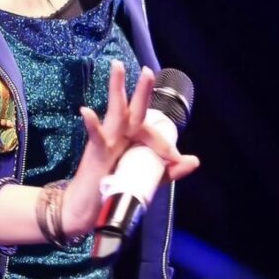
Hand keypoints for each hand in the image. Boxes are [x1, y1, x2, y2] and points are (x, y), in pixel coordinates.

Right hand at [61, 61, 199, 238]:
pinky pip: (95, 137)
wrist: (84, 210)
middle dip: (141, 90)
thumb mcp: (146, 179)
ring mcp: (106, 143)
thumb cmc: (111, 190)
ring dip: (117, 90)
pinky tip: (86, 111)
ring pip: (114, 114)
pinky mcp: (95, 154)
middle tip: (147, 70)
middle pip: (131, 109)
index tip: (175, 158)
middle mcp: (118, 137)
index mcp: (129, 141)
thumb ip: (169, 170)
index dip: (164, 142)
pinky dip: (92, 125)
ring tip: (117, 68)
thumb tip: (194, 160)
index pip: (149, 130)